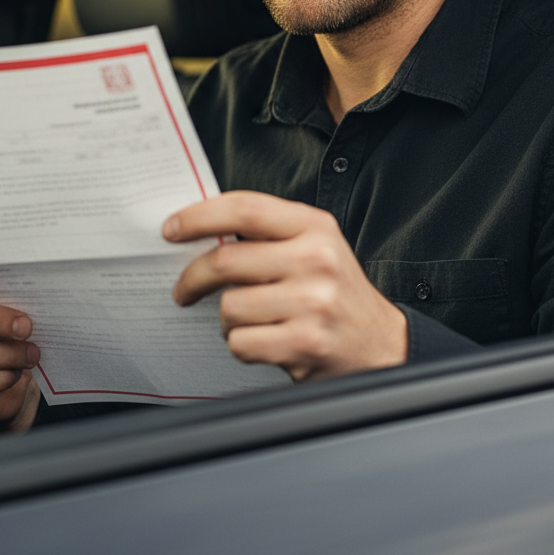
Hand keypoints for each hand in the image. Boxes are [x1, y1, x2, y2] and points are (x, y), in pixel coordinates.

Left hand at [165, 191, 407, 380]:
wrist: (382, 346)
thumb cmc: (334, 292)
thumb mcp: (313, 247)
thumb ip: (266, 234)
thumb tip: (197, 230)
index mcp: (314, 226)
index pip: (244, 208)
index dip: (199, 217)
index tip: (171, 229)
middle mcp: (316, 259)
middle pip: (225, 261)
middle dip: (192, 278)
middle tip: (183, 290)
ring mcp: (313, 302)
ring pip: (229, 307)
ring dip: (228, 320)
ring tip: (252, 320)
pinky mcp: (306, 343)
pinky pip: (241, 342)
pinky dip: (242, 345)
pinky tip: (266, 342)